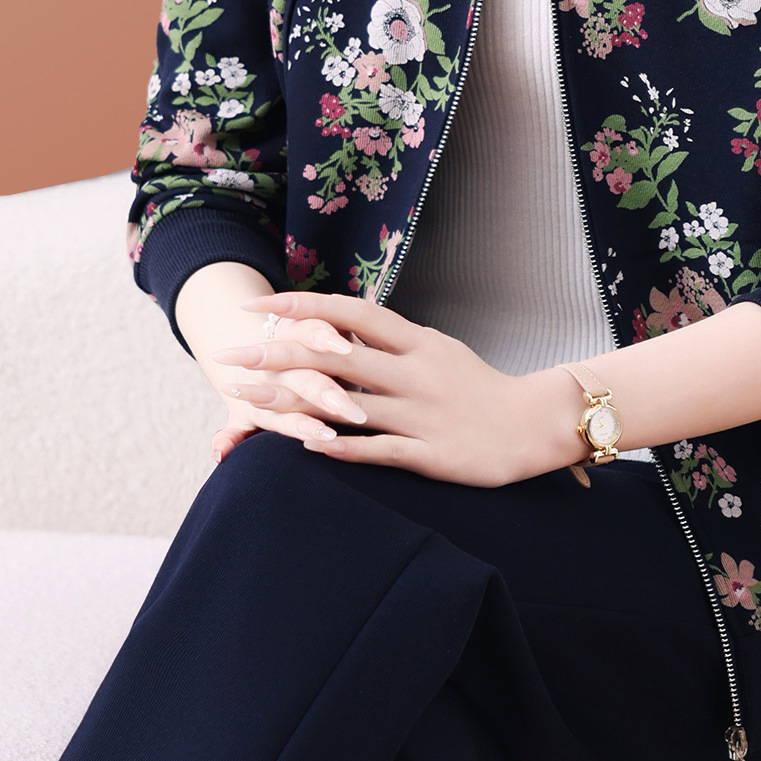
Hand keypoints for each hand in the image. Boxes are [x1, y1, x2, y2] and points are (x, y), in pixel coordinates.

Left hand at [213, 291, 585, 485]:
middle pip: (336, 356)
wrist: (532, 424)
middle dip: (276, 355)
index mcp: (417, 342)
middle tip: (228, 356)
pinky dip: (340, 447)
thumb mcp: (437, 349)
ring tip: (245, 403)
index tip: (258, 307)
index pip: (351, 313)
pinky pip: (377, 450)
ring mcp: (421, 413)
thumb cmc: (480, 387)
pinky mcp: (431, 454)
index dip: (302, 307)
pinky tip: (303, 446)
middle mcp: (415, 371)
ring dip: (291, 403)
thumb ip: (393, 340)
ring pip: (345, 404)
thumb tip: (346, 323)